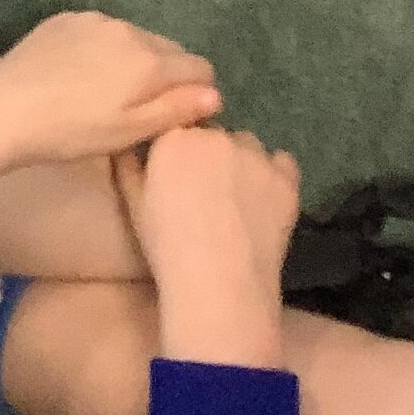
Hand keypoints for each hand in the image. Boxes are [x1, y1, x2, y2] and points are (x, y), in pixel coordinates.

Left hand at [0, 13, 220, 186]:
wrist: (6, 107)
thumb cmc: (72, 131)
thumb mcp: (128, 132)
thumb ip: (175, 110)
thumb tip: (215, 94)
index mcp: (150, 61)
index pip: (199, 67)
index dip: (196, 92)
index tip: (177, 112)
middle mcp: (129, 30)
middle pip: (168, 49)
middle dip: (166, 74)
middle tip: (141, 106)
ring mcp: (96, 19)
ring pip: (134, 37)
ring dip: (134, 59)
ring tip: (108, 91)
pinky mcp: (68, 17)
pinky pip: (102, 30)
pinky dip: (104, 48)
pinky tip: (81, 73)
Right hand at [115, 127, 298, 370]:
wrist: (218, 287)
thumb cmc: (167, 248)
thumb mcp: (134, 207)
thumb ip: (128, 166)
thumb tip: (128, 144)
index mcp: (174, 139)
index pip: (179, 128)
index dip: (181, 153)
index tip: (181, 178)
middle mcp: (216, 136)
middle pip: (215, 134)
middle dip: (211, 156)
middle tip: (208, 195)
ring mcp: (255, 156)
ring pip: (248, 146)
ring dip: (242, 163)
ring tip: (238, 202)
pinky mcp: (285, 180)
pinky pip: (282, 164)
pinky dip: (275, 176)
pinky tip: (266, 201)